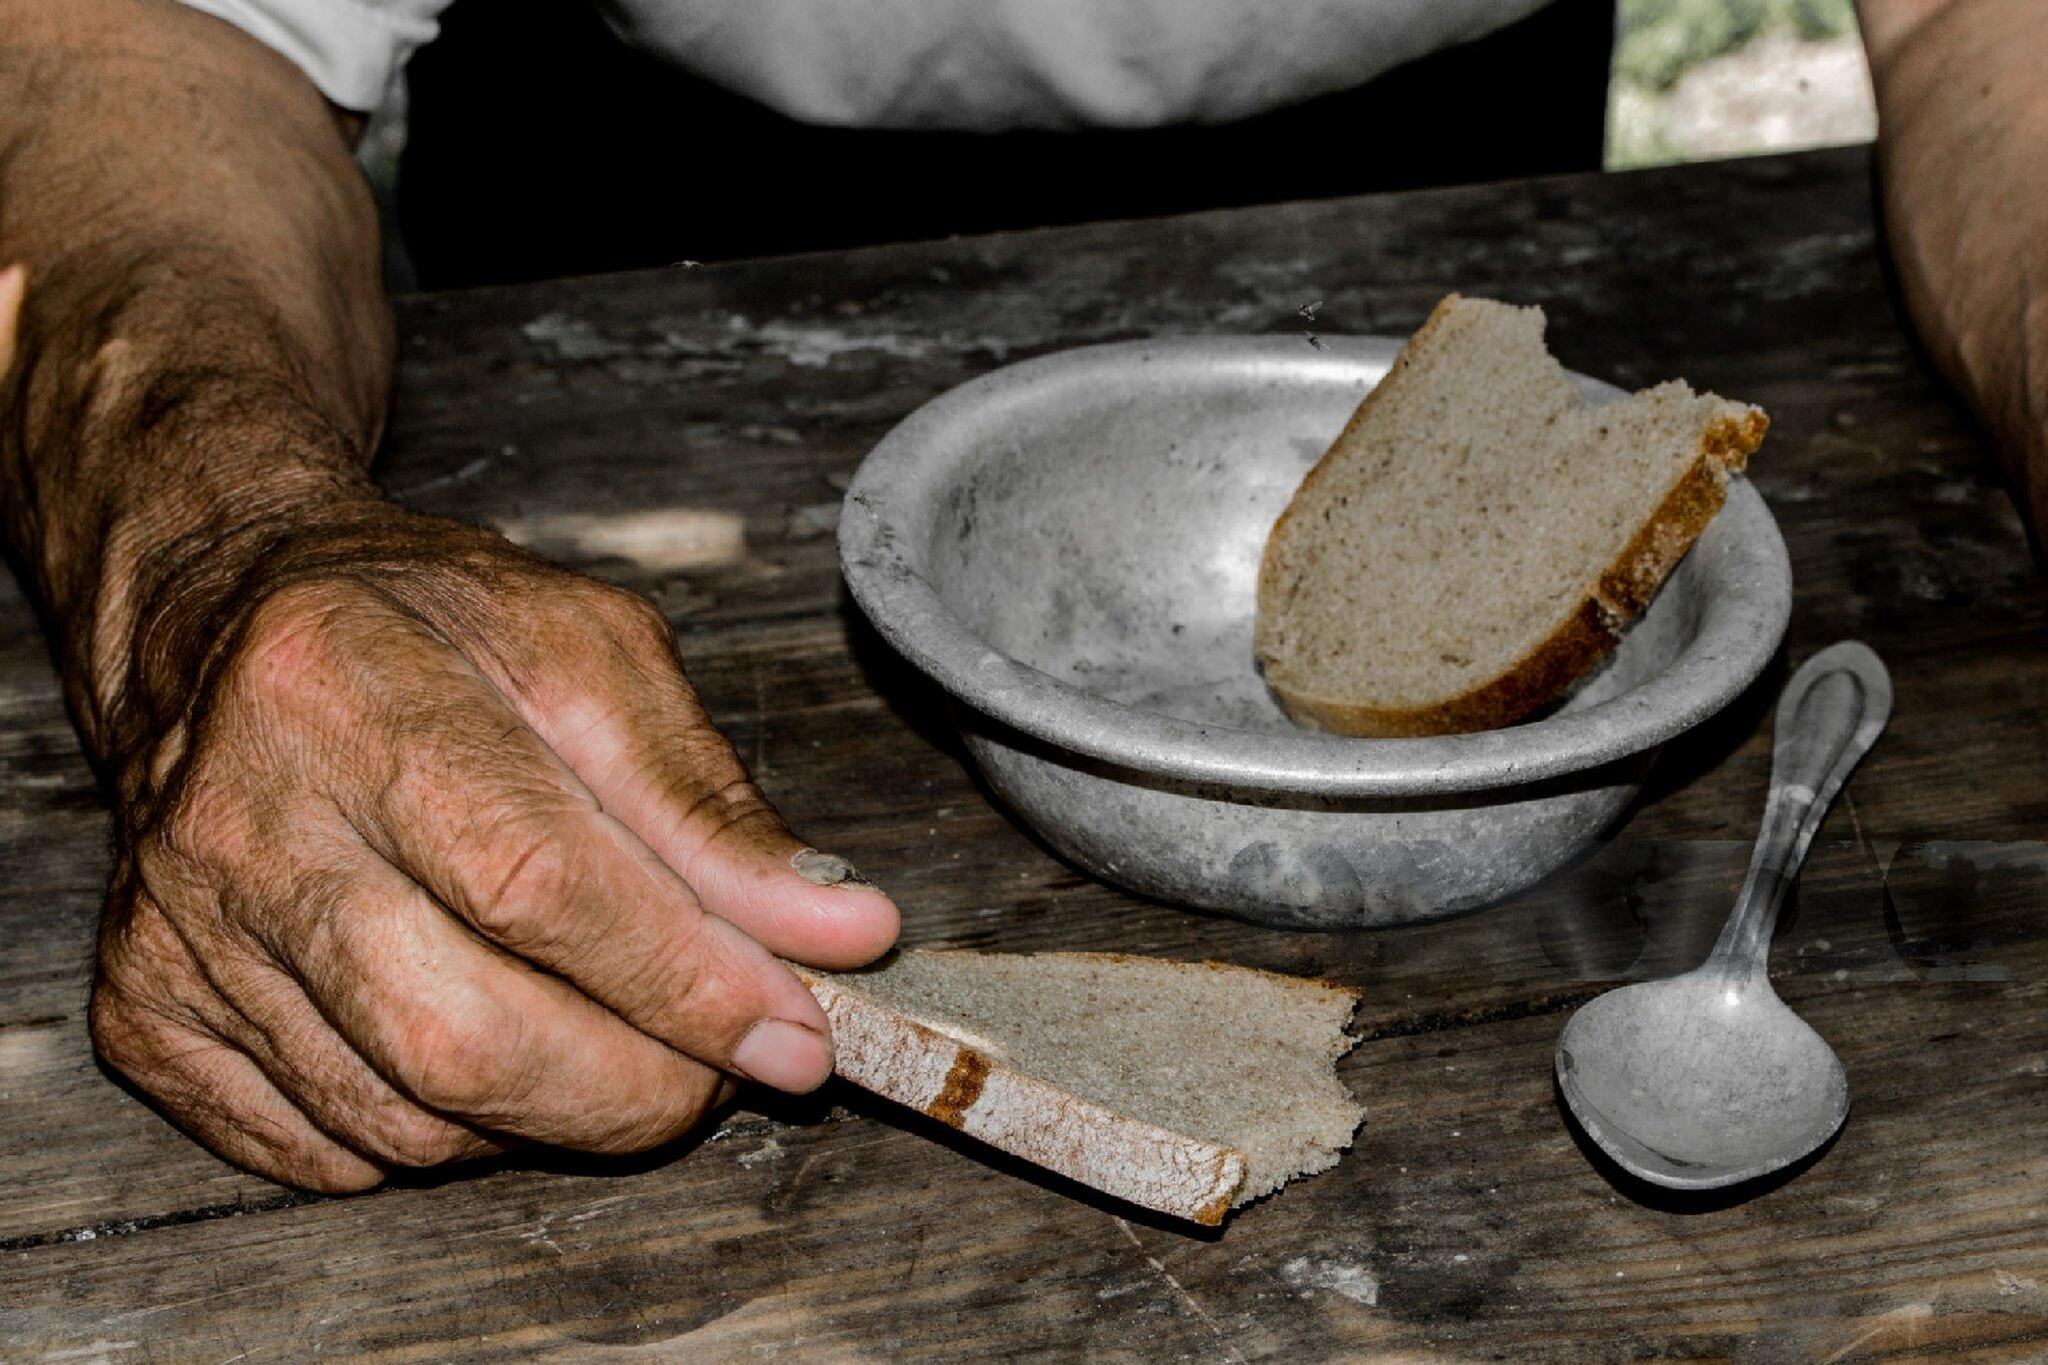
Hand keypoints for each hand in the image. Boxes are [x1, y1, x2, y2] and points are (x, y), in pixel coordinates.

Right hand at [83, 495, 898, 1190]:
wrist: (226, 623)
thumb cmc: (431, 630)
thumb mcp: (595, 659)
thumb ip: (714, 804)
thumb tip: (842, 933)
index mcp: (350, 690)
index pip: (537, 883)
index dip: (684, 981)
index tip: (796, 1029)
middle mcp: (239, 822)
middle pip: (461, 1035)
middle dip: (635, 1087)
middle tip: (727, 1066)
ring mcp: (177, 931)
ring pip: (403, 1119)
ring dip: (558, 1116)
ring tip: (621, 1039)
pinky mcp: (147, 1014)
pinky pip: (328, 1151)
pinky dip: (450, 1133)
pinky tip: (496, 1045)